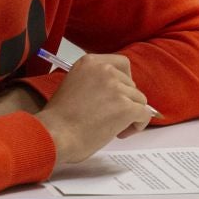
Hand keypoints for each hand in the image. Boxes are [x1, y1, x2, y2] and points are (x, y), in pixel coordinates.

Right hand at [33, 54, 153, 166]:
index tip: (118, 95)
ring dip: (131, 115)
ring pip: (139, 100)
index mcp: (90, 62)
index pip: (122, 64)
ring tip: (114, 128)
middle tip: (111, 118)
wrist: (54, 135)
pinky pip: (144, 114)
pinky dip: (138, 125)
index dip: (124, 81)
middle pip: (131, 84)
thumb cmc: (58, 119)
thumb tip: (115, 94)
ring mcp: (117, 88)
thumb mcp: (74, 86)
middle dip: (126, 101)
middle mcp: (105, 71)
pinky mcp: (125, 107)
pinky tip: (122, 133)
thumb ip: (95, 83)